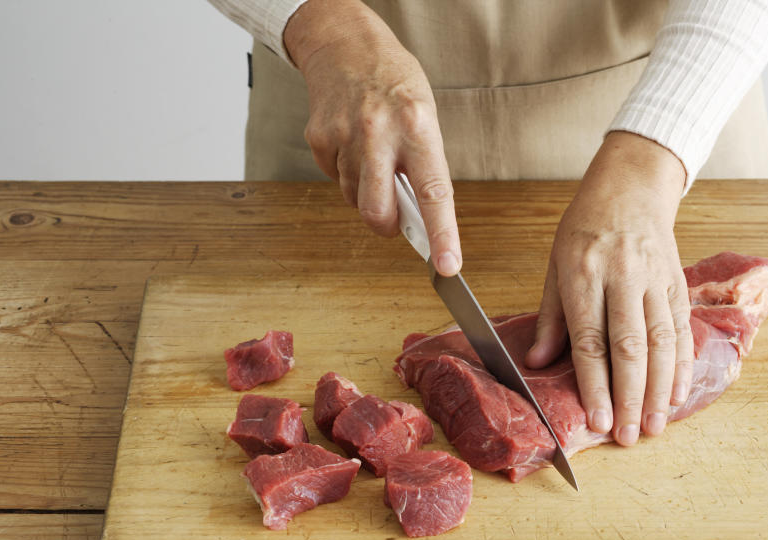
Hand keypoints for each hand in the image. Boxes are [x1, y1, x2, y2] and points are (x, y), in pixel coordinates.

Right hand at [283, 0, 460, 275]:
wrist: (346, 46)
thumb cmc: (395, 85)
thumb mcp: (425, 119)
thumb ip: (423, 167)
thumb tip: (420, 218)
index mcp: (418, 127)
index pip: (434, 194)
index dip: (442, 236)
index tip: (448, 266)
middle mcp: (380, 134)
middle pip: (378, 212)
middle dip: (386, 227)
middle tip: (395, 220)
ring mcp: (345, 137)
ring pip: (354, 199)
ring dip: (366, 193)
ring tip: (374, 158)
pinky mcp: (319, 139)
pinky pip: (335, 179)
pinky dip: (346, 174)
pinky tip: (353, 146)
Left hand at [525, 132, 692, 445]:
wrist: (631, 186)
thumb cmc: (585, 228)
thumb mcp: (555, 264)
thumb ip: (551, 318)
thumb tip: (536, 363)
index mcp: (584, 274)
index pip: (590, 340)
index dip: (595, 385)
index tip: (597, 421)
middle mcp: (622, 277)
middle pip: (630, 347)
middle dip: (629, 397)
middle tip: (629, 437)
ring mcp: (654, 279)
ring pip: (661, 342)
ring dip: (659, 389)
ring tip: (655, 425)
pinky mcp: (676, 281)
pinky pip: (681, 329)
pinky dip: (681, 364)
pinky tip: (677, 393)